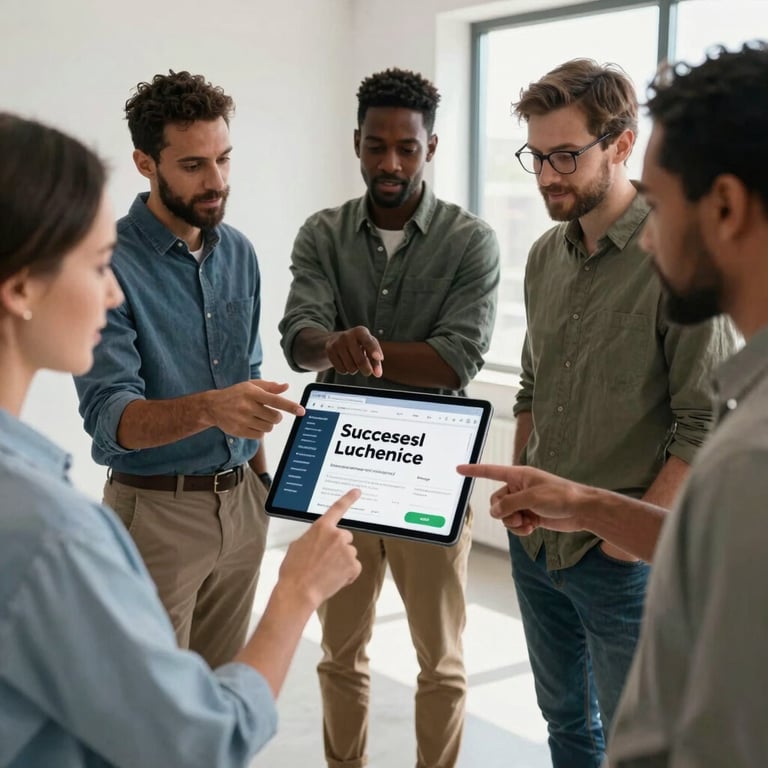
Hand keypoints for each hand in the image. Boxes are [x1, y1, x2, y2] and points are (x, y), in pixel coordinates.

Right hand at [208, 380, 304, 438]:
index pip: (275, 400)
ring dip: (268, 424)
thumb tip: (285, 386)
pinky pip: (260, 436)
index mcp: (252, 393)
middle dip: (276, 417)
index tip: (301, 411)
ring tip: (258, 418)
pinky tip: (252, 424)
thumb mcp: (250, 385)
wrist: (212, 406)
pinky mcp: (239, 431)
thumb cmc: (235, 394)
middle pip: (275, 417)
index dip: (290, 406)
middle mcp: (247, 406)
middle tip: (269, 413)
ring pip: (269, 428)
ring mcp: (243, 420)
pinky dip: (260, 431)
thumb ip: (269, 387)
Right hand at [278, 489, 361, 607]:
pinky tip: (335, 578)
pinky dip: (348, 573)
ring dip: (342, 561)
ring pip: (349, 553)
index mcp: (321, 527)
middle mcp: (336, 535)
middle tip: (325, 560)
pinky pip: (354, 567)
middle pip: (345, 537)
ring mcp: (346, 550)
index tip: (356, 492)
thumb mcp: (298, 545)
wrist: (298, 591)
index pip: (337, 508)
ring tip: (326, 571)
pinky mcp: (352, 565)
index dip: (348, 498)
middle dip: (338, 547)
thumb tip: (319, 540)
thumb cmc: (294, 570)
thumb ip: (313, 537)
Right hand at [325, 327, 382, 376]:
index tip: (379, 357)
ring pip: (350, 367)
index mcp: (360, 332)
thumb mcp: (369, 347)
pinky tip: (345, 362)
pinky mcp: (329, 351)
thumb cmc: (358, 344)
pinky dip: (345, 370)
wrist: (336, 339)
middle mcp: (348, 335)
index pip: (368, 342)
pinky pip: (341, 370)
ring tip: (353, 361)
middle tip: (368, 372)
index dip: (374, 350)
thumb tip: (378, 373)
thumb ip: (375, 360)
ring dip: (355, 369)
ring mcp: (337, 343)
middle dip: (366, 369)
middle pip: (360, 360)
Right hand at [456, 463, 584, 535]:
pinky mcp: (530, 515)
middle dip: (504, 512)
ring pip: (504, 515)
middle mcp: (519, 488)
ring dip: (513, 523)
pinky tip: (532, 528)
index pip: (491, 472)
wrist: (582, 511)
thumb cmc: (561, 496)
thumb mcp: (532, 498)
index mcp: (518, 476)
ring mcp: (524, 502)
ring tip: (528, 523)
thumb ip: (509, 504)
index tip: (459, 469)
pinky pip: (514, 524)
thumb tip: (496, 512)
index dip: (474, 471)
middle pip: (496, 501)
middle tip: (518, 516)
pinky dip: (520, 528)